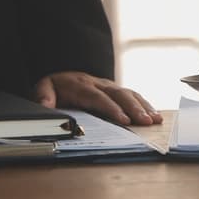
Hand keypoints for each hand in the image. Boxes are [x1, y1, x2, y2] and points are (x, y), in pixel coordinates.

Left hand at [32, 71, 162, 125]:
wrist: (62, 76)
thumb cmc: (54, 87)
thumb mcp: (43, 88)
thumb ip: (43, 96)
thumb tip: (46, 105)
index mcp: (81, 84)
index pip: (98, 97)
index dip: (112, 108)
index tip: (124, 120)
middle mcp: (99, 83)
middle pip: (119, 94)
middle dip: (134, 108)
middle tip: (146, 121)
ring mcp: (109, 86)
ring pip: (129, 94)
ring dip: (144, 107)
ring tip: (156, 119)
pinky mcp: (116, 90)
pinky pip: (132, 95)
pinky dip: (145, 105)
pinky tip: (155, 115)